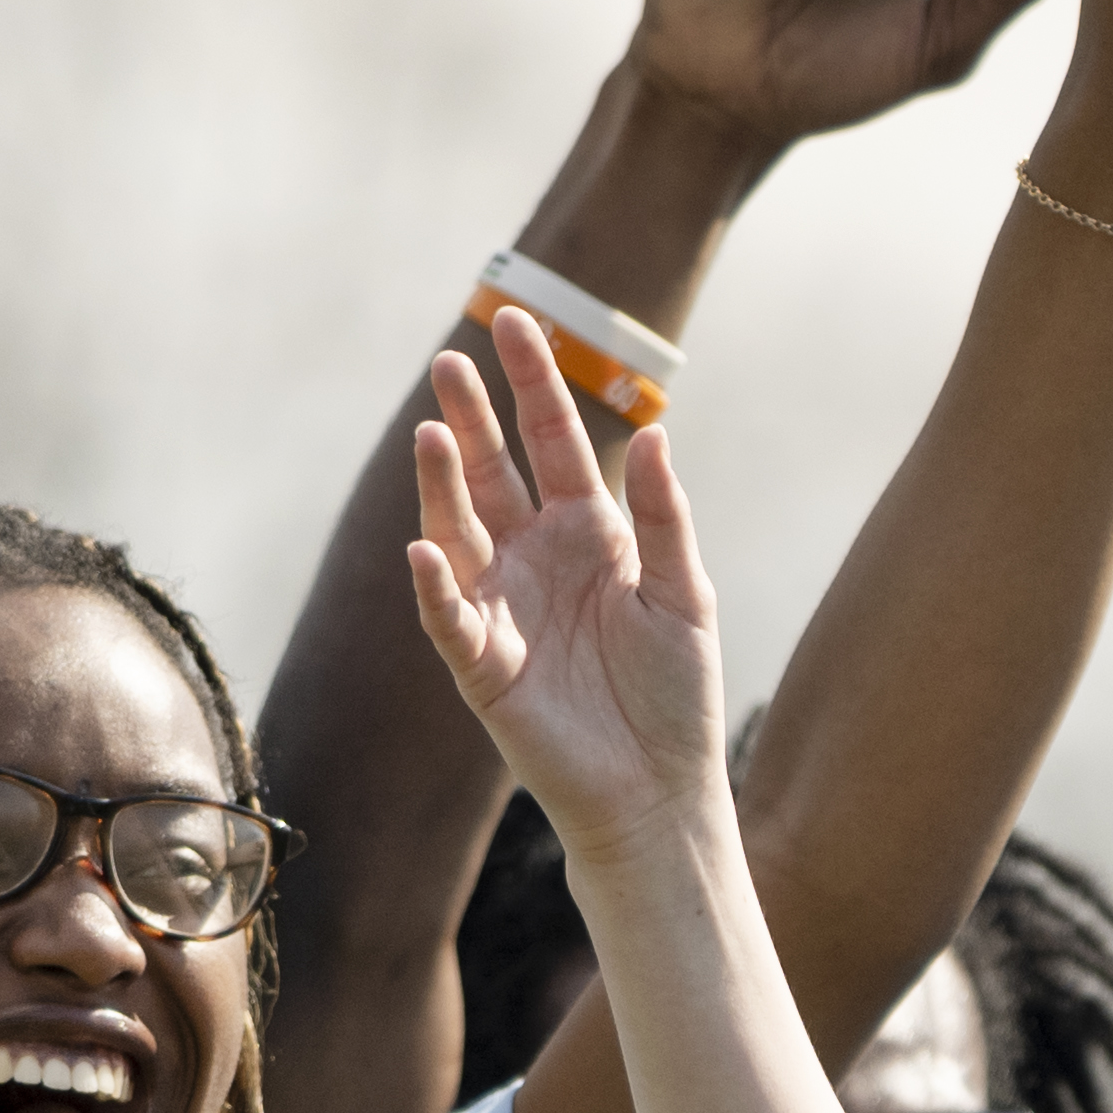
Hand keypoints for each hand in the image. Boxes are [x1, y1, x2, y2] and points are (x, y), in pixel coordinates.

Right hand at [398, 316, 722, 836]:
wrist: (659, 790)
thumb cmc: (677, 696)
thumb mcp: (685, 594)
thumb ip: (666, 517)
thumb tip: (657, 433)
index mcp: (590, 533)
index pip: (555, 442)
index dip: (534, 384)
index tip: (516, 321)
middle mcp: (536, 558)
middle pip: (494, 471)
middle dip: (473, 417)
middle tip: (448, 361)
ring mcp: (503, 605)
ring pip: (459, 528)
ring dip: (444, 484)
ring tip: (435, 433)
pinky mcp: (482, 664)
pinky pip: (450, 615)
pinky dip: (437, 583)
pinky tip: (426, 545)